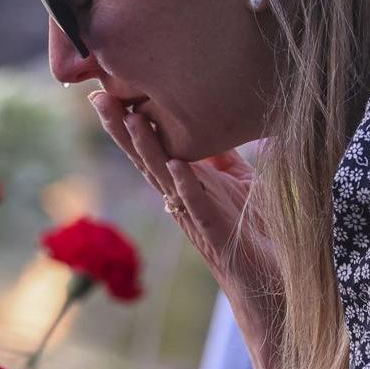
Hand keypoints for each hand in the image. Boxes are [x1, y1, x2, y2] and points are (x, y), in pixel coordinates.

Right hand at [87, 93, 281, 300]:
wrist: (271, 279)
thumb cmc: (252, 231)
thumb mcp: (238, 180)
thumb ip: (222, 156)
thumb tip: (213, 121)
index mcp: (184, 181)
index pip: (150, 146)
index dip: (129, 120)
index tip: (107, 90)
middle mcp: (180, 197)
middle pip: (144, 158)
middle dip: (120, 128)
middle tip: (98, 98)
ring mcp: (194, 214)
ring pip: (162, 178)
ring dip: (146, 148)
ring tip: (129, 118)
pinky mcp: (213, 232)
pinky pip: (195, 205)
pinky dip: (185, 185)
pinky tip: (176, 164)